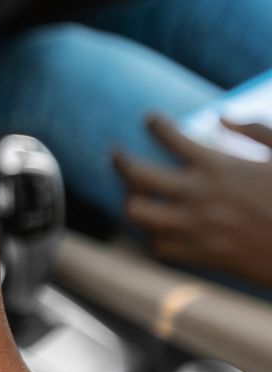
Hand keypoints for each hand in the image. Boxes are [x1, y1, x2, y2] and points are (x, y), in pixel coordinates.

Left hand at [114, 117, 271, 284]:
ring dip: (133, 200)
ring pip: (136, 212)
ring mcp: (193, 227)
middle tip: (116, 153)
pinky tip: (160, 227)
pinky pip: (157, 245)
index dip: (154, 122)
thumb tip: (222, 117)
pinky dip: (154, 235)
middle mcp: (197, 195)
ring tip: (136, 194)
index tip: (149, 118)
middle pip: (134, 173)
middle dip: (119, 159)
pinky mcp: (198, 254)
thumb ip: (256, 131)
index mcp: (217, 166)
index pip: (168, 135)